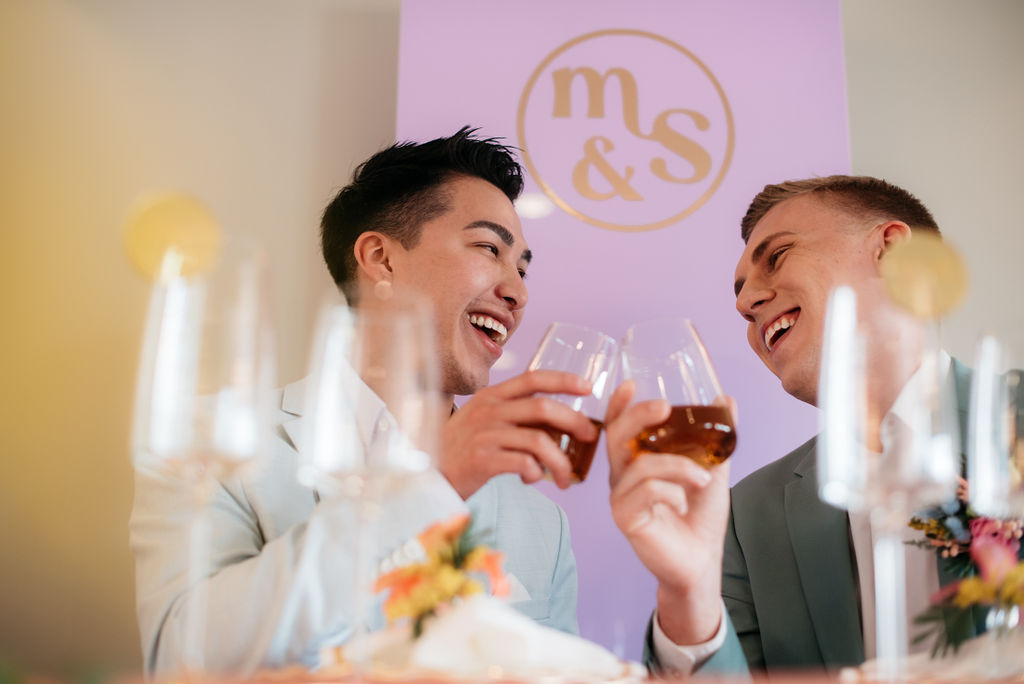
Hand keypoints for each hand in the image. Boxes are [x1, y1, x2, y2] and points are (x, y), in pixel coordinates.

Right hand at [440, 370, 598, 498]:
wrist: (426, 475)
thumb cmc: (461, 450)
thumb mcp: (484, 422)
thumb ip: (515, 417)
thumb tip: (561, 425)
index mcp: (491, 396)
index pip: (532, 378)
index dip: (563, 380)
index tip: (588, 387)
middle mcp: (488, 411)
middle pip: (542, 407)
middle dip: (574, 421)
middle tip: (589, 436)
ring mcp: (484, 434)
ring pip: (538, 440)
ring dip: (560, 461)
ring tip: (565, 478)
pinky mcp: (481, 459)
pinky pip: (523, 463)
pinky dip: (536, 473)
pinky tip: (532, 479)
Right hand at [605, 380, 732, 644]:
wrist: (702, 561)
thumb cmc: (700, 517)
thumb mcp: (712, 469)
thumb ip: (715, 437)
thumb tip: (726, 399)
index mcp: (636, 461)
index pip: (618, 427)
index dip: (618, 405)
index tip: (631, 384)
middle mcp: (622, 476)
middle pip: (617, 436)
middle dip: (639, 416)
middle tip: (665, 407)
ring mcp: (620, 497)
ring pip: (639, 464)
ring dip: (677, 465)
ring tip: (703, 478)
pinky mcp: (625, 517)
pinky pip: (645, 491)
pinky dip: (671, 491)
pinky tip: (684, 503)